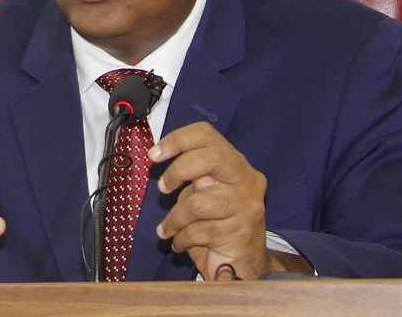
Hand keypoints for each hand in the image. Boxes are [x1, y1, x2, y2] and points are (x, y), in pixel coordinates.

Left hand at [148, 121, 271, 280]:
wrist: (244, 265)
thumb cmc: (218, 224)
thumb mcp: (205, 192)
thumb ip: (194, 174)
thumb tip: (161, 156)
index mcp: (237, 164)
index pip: (207, 135)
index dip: (177, 139)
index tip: (154, 154)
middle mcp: (247, 180)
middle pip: (210, 158)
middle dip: (177, 171)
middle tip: (163, 188)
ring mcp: (247, 207)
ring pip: (196, 204)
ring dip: (174, 219)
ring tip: (168, 229)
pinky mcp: (240, 234)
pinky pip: (197, 232)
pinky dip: (180, 238)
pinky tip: (179, 243)